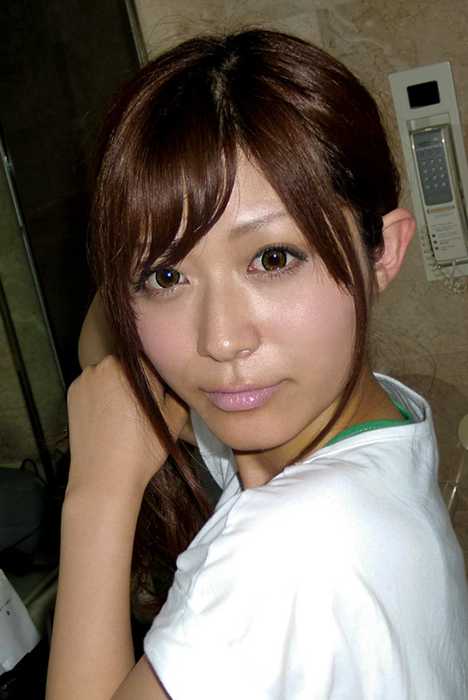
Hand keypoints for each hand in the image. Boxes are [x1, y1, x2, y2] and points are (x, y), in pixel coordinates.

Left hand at [66, 355, 187, 497]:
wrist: (104, 478)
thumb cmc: (144, 449)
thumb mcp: (175, 419)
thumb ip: (178, 390)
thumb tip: (176, 377)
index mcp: (137, 367)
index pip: (153, 359)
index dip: (159, 375)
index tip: (161, 394)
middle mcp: (108, 363)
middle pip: (129, 365)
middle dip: (137, 380)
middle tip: (142, 406)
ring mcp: (87, 376)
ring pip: (109, 373)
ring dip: (117, 385)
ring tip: (123, 414)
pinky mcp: (72, 390)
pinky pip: (92, 385)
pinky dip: (99, 394)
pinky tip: (105, 416)